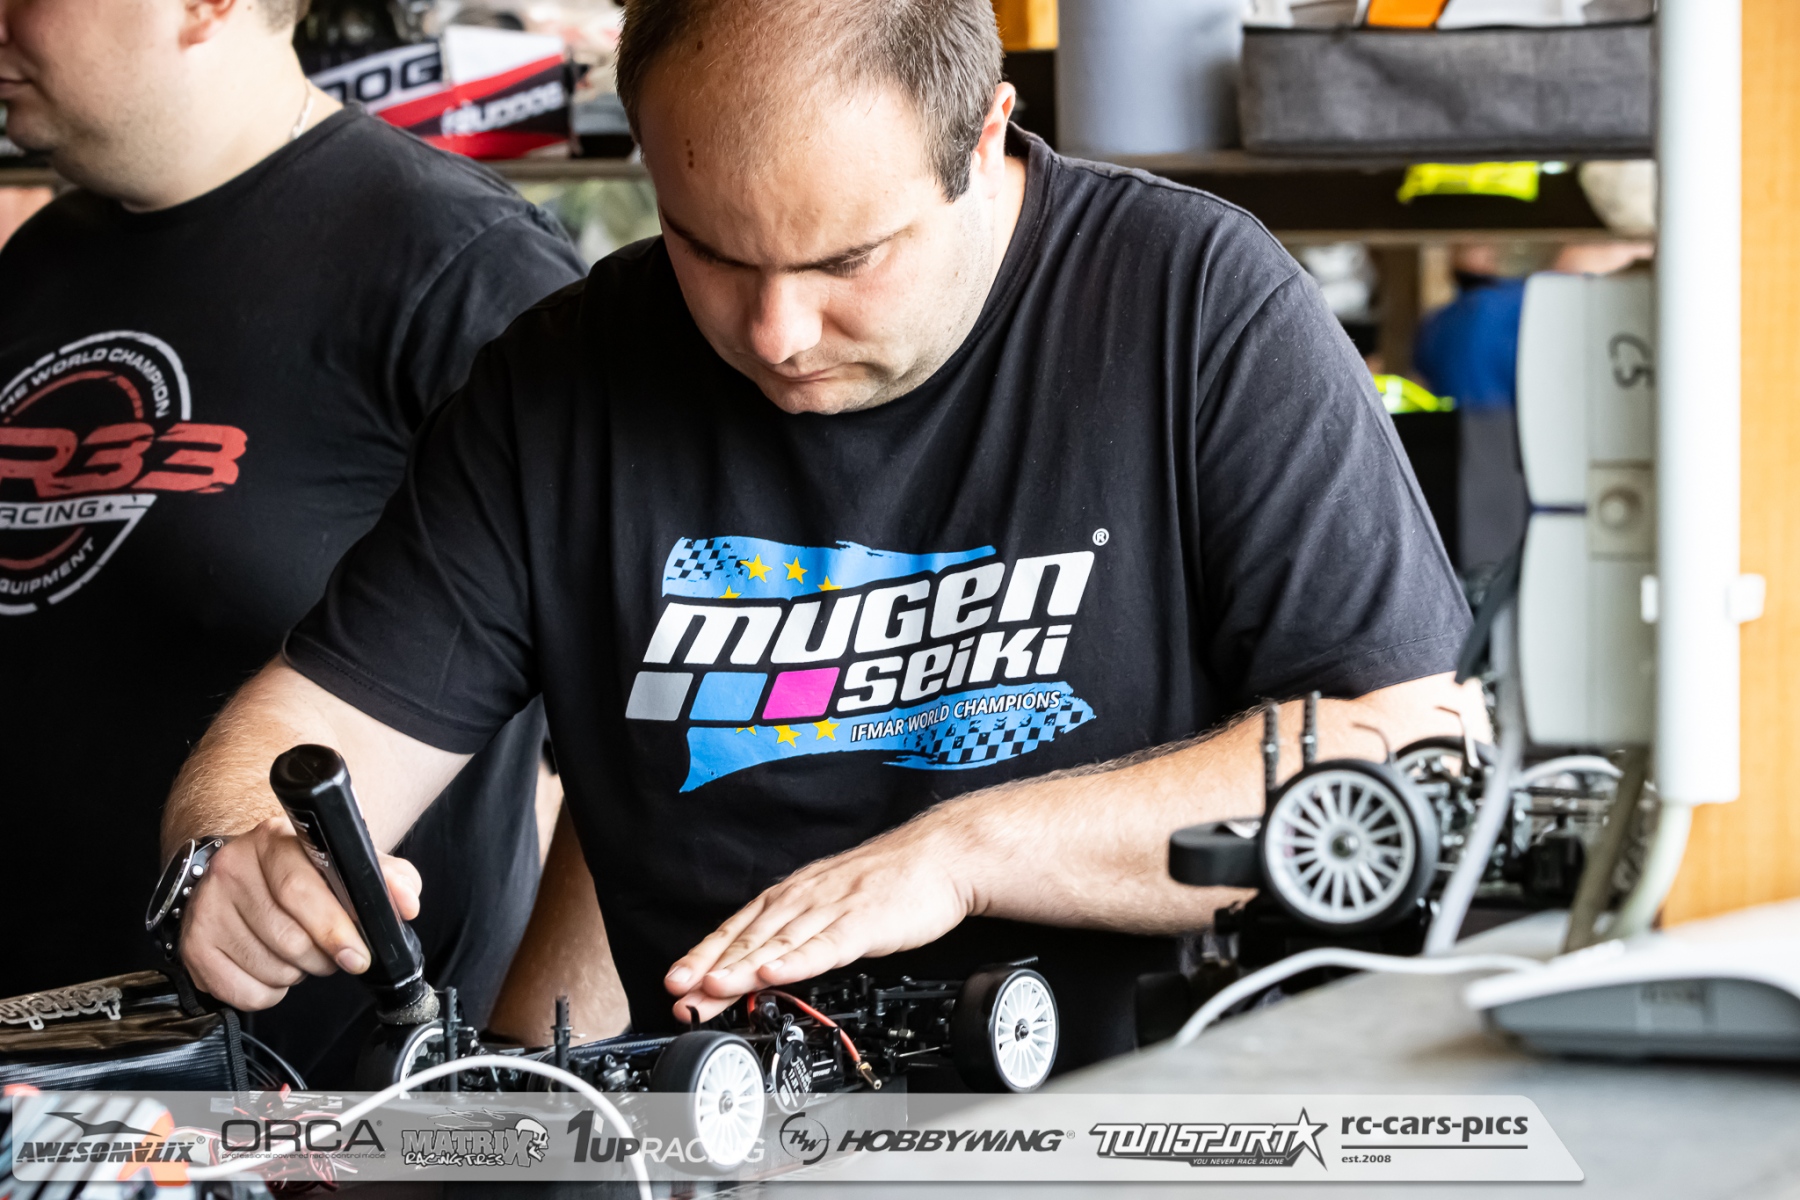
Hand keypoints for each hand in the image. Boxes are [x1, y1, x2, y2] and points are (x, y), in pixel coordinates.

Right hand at [180, 815, 421, 1009]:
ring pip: (270, 967)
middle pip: (288, 936)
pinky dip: (269, 992)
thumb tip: (406, 902)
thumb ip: (386, 877)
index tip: (358, 954)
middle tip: (335, 954)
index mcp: (273, 841)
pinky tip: (271, 964)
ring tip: (298, 951)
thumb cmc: (299, 871)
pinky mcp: (193, 946)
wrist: (240, 872)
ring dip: (298, 972)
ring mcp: (207, 908)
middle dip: (323, 957)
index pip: (301, 889)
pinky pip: (244, 993)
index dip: (335, 927)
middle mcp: (232, 868)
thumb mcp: (343, 862)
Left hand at [664, 814, 977, 1021]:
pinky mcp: (863, 923)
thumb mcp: (828, 901)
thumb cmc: (886, 882)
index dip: (703, 957)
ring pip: (779, 944)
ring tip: (713, 989)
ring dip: (742, 968)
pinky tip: (776, 974)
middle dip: (710, 970)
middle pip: (749, 940)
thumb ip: (795, 933)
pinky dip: (797, 961)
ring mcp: (832, 910)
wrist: (938, 857)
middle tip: (680, 996)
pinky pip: (826, 945)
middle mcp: (804, 899)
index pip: (736, 929)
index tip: (675, 984)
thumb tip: (761, 963)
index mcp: (792, 895)